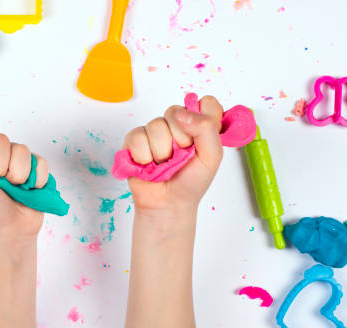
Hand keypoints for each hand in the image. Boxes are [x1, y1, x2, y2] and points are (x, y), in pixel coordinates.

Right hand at [123, 95, 223, 216]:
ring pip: (155, 126)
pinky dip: (144, 157)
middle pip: (175, 111)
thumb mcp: (212, 157)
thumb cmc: (190, 183)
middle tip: (180, 157)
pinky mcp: (134, 140)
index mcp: (199, 125)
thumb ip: (206, 129)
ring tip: (163, 164)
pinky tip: (149, 165)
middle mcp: (177, 124)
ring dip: (161, 152)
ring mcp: (154, 131)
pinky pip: (137, 137)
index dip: (203, 117)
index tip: (200, 139)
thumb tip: (182, 113)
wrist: (167, 205)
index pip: (205, 102)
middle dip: (179, 139)